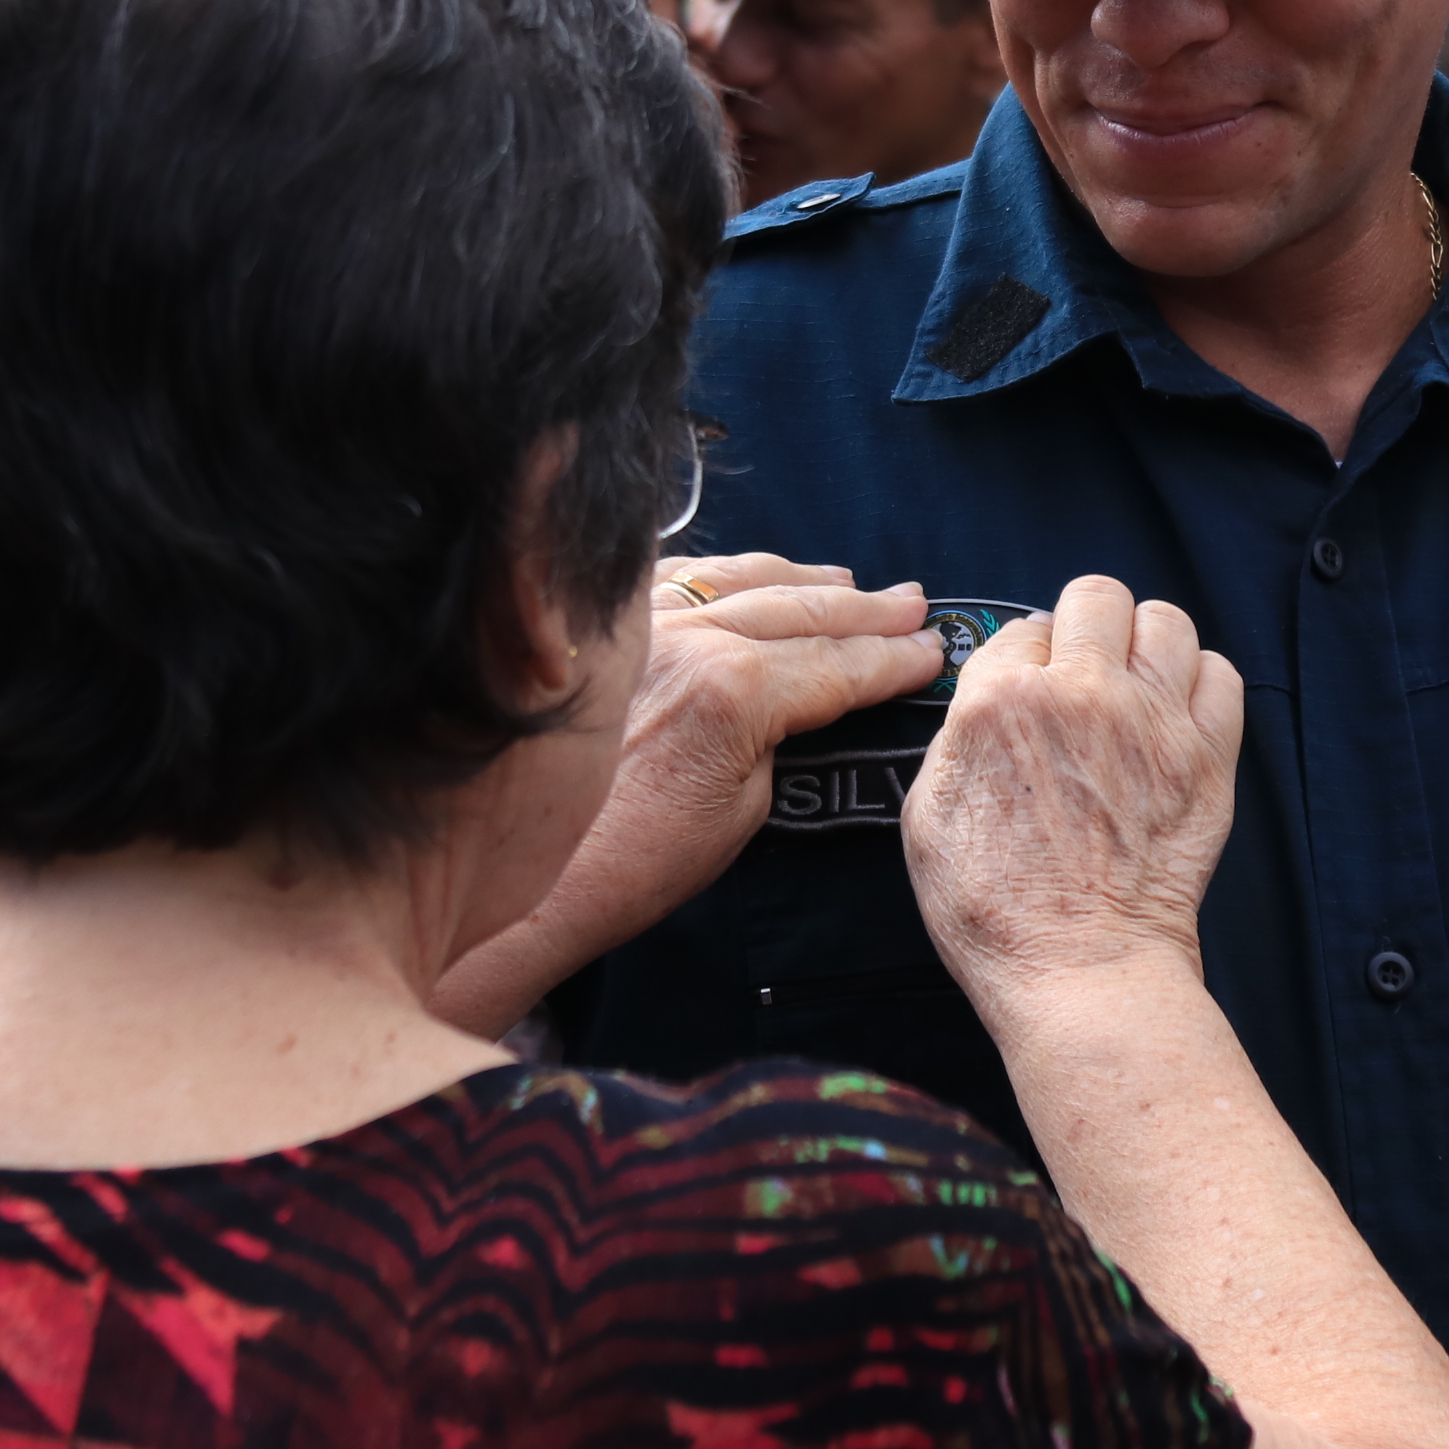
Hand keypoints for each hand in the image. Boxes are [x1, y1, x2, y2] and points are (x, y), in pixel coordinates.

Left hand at [433, 555, 939, 1025]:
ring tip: (851, 583)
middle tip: (915, 607)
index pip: (835, 664)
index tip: (932, 652)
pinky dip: (726, 572)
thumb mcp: (736, 819)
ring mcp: (639, 624)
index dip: (891, 660)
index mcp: (732, 689)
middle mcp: (687, 638)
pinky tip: (750, 574)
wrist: (517, 876)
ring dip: (803, 580)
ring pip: (739, 578)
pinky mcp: (598, 628)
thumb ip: (772, 743)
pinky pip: (677, 578)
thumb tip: (789, 707)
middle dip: (866, 610)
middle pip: (799, 609)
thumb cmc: (622, 869)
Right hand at [903, 574, 1242, 1010]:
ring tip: (1135, 683)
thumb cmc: (998, 912)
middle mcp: (1082, 696)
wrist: (1080, 969)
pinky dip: (1201, 685)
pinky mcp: (1206, 757)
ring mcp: (1153, 722)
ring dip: (1146, 646)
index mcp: (1001, 705)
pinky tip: (1177, 714)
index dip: (1023, 660)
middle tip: (1083, 668)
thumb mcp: (928, 815)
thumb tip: (980, 705)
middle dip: (1085, 627)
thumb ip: (957, 738)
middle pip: (1097, 597)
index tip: (1030, 687)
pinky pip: (1222, 676)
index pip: (1020, 629)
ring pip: (1166, 621)